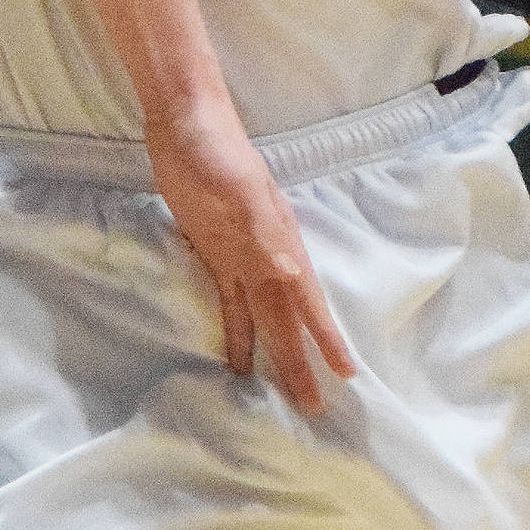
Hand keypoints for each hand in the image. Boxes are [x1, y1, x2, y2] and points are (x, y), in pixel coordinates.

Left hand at [144, 100, 355, 413]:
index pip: (306, 301)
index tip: (346, 376)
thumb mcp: (241, 186)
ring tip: (274, 394)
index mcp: (279, 241)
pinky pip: (228, 300)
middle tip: (313, 409)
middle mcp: (265, 255)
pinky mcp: (212, 250)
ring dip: (269, 351)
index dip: (324, 338)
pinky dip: (233, 330)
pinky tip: (232, 357)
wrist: (184, 120)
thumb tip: (289, 271)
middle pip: (285, 318)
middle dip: (300, 360)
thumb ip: (263, 228)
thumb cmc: (217, 148)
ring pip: (260, 315)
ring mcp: (239, 254)